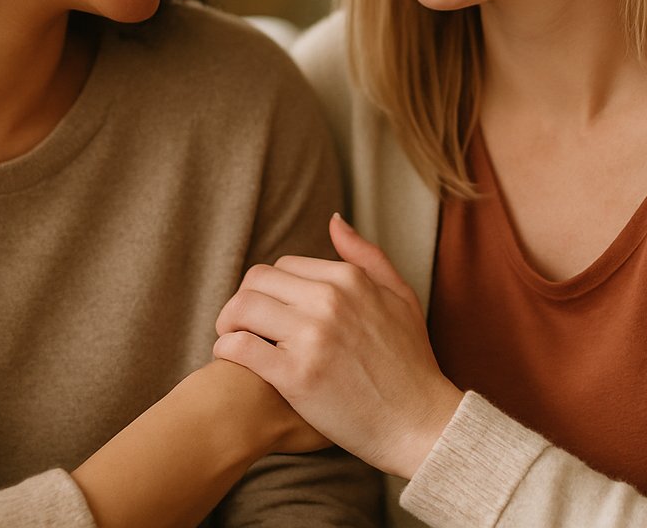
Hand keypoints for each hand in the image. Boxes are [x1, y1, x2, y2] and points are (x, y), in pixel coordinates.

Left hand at [213, 214, 463, 478]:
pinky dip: (226, 348)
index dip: (272, 289)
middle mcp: (329, 300)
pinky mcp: (296, 374)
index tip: (270, 311)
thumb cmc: (411, 364)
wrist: (420, 424)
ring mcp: (312, 336)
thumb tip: (334, 221)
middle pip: (256, 281)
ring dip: (228, 322)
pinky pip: (240, 346)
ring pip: (242, 308)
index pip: (283, 266)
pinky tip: (232, 358)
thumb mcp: (400, 297)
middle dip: (244, 301)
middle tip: (243, 324)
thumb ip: (367, 256)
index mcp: (349, 279)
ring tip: (232, 337)